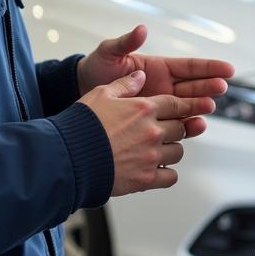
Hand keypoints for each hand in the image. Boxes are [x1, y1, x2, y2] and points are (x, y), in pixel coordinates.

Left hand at [77, 24, 233, 131]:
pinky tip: (194, 128)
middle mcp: (164, 86)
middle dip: (209, 87)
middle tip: (221, 89)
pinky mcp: (154, 120)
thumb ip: (126, 43)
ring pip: (187, 106)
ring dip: (200, 108)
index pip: (190, 67)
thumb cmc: (97, 68)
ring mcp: (161, 104)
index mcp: (159, 67)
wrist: (81, 91)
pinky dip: (185, 126)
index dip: (210, 67)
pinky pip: (174, 124)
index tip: (228, 69)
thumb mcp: (110, 52)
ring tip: (208, 109)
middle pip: (194, 87)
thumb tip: (141, 30)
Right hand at [79, 70, 214, 195]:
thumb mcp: (101, 94)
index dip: (182, 106)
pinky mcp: (146, 179)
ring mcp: (151, 156)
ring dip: (171, 149)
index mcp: (143, 108)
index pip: (175, 104)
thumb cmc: (81, 126)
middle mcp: (152, 131)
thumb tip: (140, 76)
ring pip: (178, 151)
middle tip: (166, 130)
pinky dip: (166, 173)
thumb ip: (124, 85)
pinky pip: (171, 177)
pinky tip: (156, 169)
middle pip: (180, 128)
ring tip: (158, 150)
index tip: (185, 109)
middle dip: (175, 128)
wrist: (68, 159)